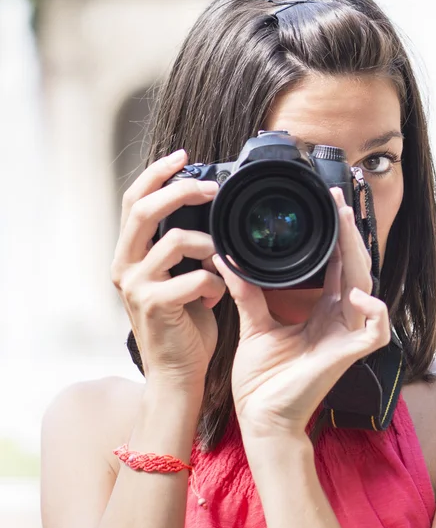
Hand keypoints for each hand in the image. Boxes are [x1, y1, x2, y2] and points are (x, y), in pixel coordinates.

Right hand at [110, 149, 225, 393]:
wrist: (178, 370)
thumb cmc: (183, 321)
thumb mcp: (177, 274)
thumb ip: (181, 245)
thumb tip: (205, 209)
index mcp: (130, 254)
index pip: (134, 201)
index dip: (155, 174)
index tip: (182, 156)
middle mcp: (124, 266)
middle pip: (144, 210)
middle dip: (180, 190)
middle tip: (211, 188)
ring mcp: (136, 286)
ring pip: (175, 241)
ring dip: (208, 246)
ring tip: (218, 262)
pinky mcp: (154, 305)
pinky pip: (194, 277)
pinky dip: (214, 283)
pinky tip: (215, 295)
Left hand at [213, 188, 389, 438]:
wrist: (260, 417)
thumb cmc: (262, 378)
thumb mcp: (253, 325)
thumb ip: (247, 291)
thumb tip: (227, 259)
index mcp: (321, 310)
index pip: (336, 266)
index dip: (335, 237)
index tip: (325, 208)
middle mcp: (338, 318)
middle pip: (354, 268)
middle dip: (348, 235)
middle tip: (337, 204)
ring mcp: (346, 336)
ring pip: (367, 288)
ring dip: (358, 256)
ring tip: (345, 227)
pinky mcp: (348, 356)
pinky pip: (376, 331)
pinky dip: (372, 311)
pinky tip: (355, 295)